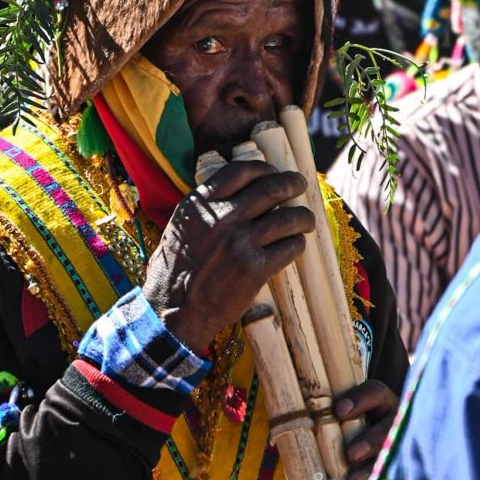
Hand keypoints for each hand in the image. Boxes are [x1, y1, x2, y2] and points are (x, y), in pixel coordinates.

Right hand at [143, 159, 314, 353]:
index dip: (263, 169)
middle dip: (291, 184)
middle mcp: (222, 217)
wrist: (173, 311)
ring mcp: (241, 242)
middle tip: (300, 185)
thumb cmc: (174, 270)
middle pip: (271, 188)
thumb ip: (206, 208)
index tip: (273, 172)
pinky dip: (297, 243)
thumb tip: (237, 194)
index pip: (240, 171)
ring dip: (302, 217)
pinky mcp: (255, 268)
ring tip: (306, 220)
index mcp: (201, 204)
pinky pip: (290, 246)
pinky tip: (294, 245)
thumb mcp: (181, 226)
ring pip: (288, 217)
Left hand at [335, 380, 398, 479]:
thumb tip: (298, 414)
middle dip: (370, 440)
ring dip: (372, 467)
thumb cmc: (344, 427)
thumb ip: (328, 414)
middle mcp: (394, 422)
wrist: (363, 455)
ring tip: (352, 479)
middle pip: (389, 427)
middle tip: (351, 454)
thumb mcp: (342, 415)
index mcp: (381, 402)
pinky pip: (390, 476)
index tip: (339, 410)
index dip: (360, 399)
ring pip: (391, 455)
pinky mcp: (395, 467)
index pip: (374, 392)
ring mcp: (397, 446)